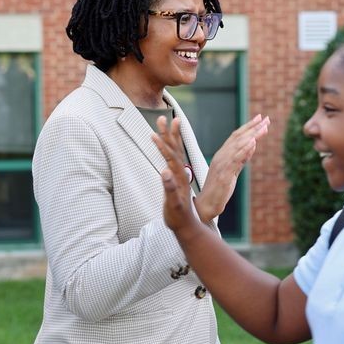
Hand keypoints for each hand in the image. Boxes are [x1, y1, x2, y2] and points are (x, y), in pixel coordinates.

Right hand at [153, 116, 204, 235]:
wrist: (188, 227)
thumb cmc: (179, 219)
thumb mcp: (173, 205)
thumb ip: (169, 189)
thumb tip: (164, 172)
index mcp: (179, 177)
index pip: (171, 157)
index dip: (163, 145)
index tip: (155, 133)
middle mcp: (180, 173)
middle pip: (175, 149)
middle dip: (168, 133)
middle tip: (163, 116)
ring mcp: (179, 175)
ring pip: (175, 151)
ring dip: (171, 136)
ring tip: (169, 121)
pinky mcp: (177, 179)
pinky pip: (173, 159)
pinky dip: (168, 149)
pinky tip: (165, 142)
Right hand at [194, 114, 269, 223]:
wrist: (206, 204)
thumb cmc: (219, 189)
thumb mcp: (232, 172)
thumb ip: (241, 159)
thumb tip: (252, 146)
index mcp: (222, 155)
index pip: (235, 136)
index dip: (248, 126)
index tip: (259, 118)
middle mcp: (221, 156)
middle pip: (238, 137)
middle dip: (253, 127)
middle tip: (266, 118)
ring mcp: (222, 164)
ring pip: (238, 145)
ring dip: (252, 135)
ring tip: (264, 127)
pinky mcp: (224, 174)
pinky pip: (235, 159)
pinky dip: (244, 150)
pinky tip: (253, 143)